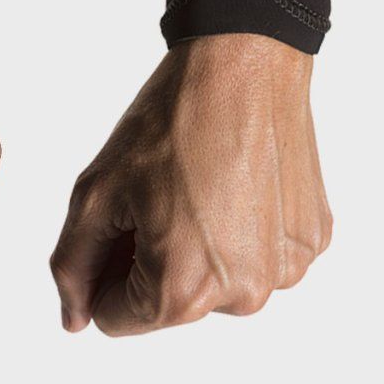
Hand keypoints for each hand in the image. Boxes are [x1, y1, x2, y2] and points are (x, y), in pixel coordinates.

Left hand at [50, 35, 331, 335]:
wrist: (243, 64)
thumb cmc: (168, 124)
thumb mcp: (95, 195)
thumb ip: (73, 267)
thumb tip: (74, 319)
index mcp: (182, 292)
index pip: (112, 317)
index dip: (102, 267)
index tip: (120, 218)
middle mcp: (242, 297)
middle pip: (165, 304)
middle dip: (147, 259)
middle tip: (157, 195)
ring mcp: (285, 271)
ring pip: (211, 283)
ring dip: (194, 249)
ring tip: (196, 188)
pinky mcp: (310, 242)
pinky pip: (254, 256)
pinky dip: (238, 231)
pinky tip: (234, 184)